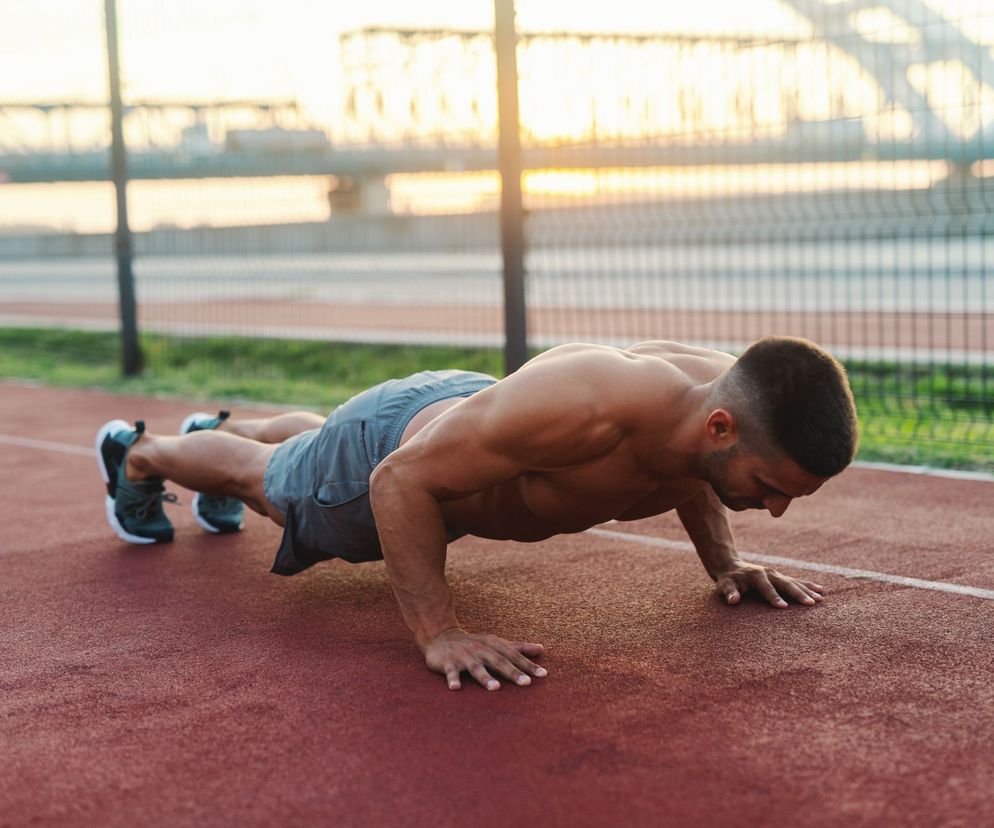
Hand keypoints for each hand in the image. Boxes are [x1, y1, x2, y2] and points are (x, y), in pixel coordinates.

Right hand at [424, 628, 546, 690]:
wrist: (442, 637)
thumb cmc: (475, 644)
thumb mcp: (496, 643)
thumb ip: (518, 648)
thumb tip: (541, 648)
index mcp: (493, 645)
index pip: (514, 656)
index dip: (528, 665)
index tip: (543, 675)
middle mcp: (480, 649)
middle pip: (498, 661)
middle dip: (512, 672)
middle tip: (526, 683)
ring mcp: (464, 656)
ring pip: (476, 668)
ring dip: (485, 677)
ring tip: (495, 688)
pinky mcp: (448, 663)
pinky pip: (451, 672)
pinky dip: (453, 679)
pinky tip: (456, 688)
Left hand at [714, 560, 824, 607]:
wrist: (731, 566)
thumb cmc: (728, 579)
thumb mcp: (724, 584)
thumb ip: (728, 592)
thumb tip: (732, 600)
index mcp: (756, 575)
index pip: (766, 588)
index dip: (774, 597)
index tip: (783, 607)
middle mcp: (769, 573)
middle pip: (786, 584)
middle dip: (798, 594)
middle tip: (810, 604)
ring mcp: (776, 574)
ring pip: (794, 582)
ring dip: (807, 590)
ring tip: (820, 599)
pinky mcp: (780, 577)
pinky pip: (796, 581)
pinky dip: (808, 585)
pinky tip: (820, 590)